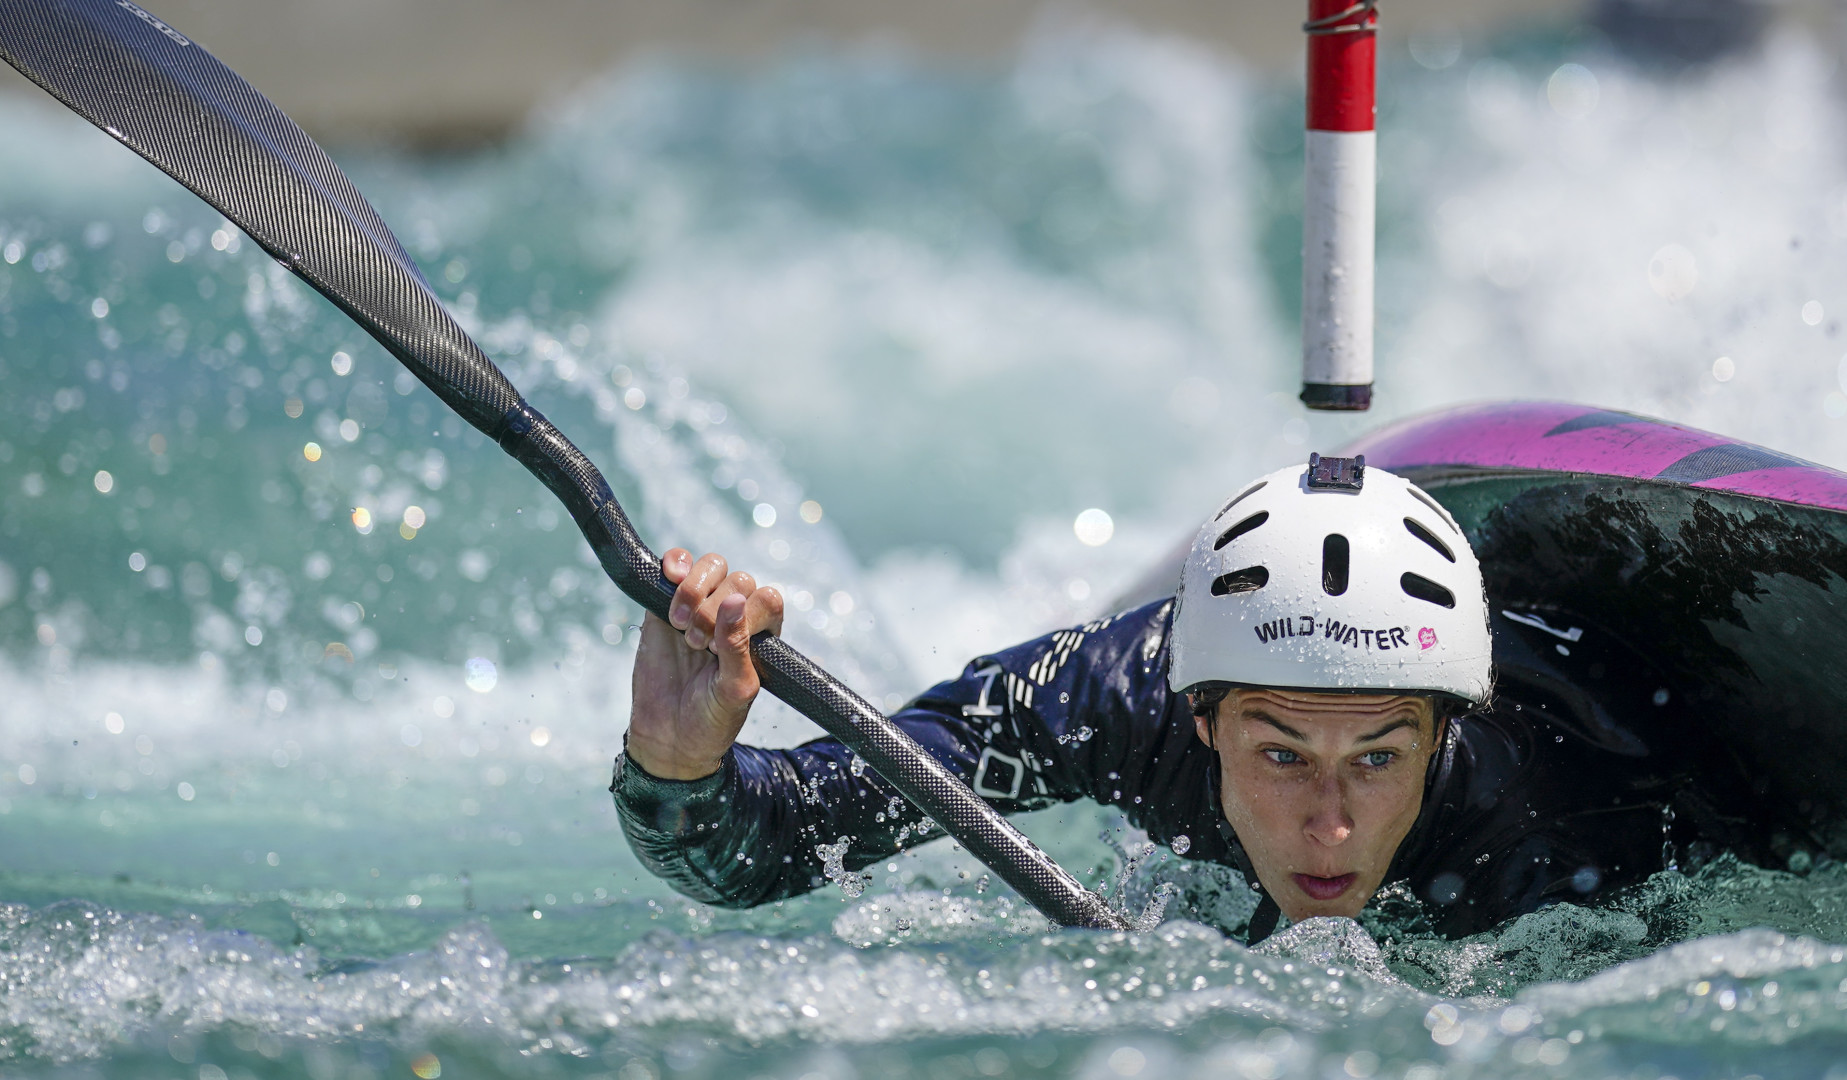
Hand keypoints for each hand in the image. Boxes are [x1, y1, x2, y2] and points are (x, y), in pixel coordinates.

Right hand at [625, 549, 784, 780]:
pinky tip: (670, 577)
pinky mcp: (666, 602)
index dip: (745, 614)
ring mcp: (701, 606)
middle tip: (698, 646)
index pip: (767, 599)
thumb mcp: (733, 690)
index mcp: (760, 635)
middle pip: (738, 579)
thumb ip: (737, 646)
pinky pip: (678, 563)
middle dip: (713, 611)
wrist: (668, 736)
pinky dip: (676, 562)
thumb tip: (735, 600)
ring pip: (713, 565)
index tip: (721, 649)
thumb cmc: (711, 719)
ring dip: (696, 589)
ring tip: (681, 624)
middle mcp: (735, 616)